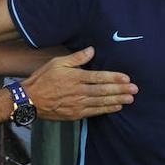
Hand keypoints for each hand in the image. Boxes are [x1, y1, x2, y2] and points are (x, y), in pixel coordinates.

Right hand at [21, 46, 136, 120]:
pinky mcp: (75, 114)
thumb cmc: (43, 79)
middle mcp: (78, 91)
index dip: (114, 78)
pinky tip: (116, 107)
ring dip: (117, 100)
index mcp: (75, 77)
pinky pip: (94, 112)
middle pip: (103, 91)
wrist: (30, 100)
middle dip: (120, 90)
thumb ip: (76, 58)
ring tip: (130, 99)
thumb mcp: (57, 63)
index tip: (127, 78)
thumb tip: (91, 50)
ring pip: (101, 102)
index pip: (99, 77)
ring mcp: (77, 104)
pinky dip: (106, 110)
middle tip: (135, 90)